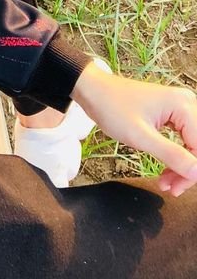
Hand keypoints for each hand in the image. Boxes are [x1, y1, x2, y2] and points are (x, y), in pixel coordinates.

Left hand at [71, 61, 196, 196]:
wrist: (92, 90)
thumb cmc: (112, 108)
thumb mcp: (140, 136)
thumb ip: (171, 155)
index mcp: (183, 105)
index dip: (192, 172)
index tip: (176, 189)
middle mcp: (186, 103)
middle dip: (187, 170)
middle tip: (171, 189)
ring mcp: (179, 106)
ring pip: (192, 145)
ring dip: (181, 166)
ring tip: (165, 184)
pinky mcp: (172, 112)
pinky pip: (182, 139)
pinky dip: (175, 156)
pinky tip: (165, 172)